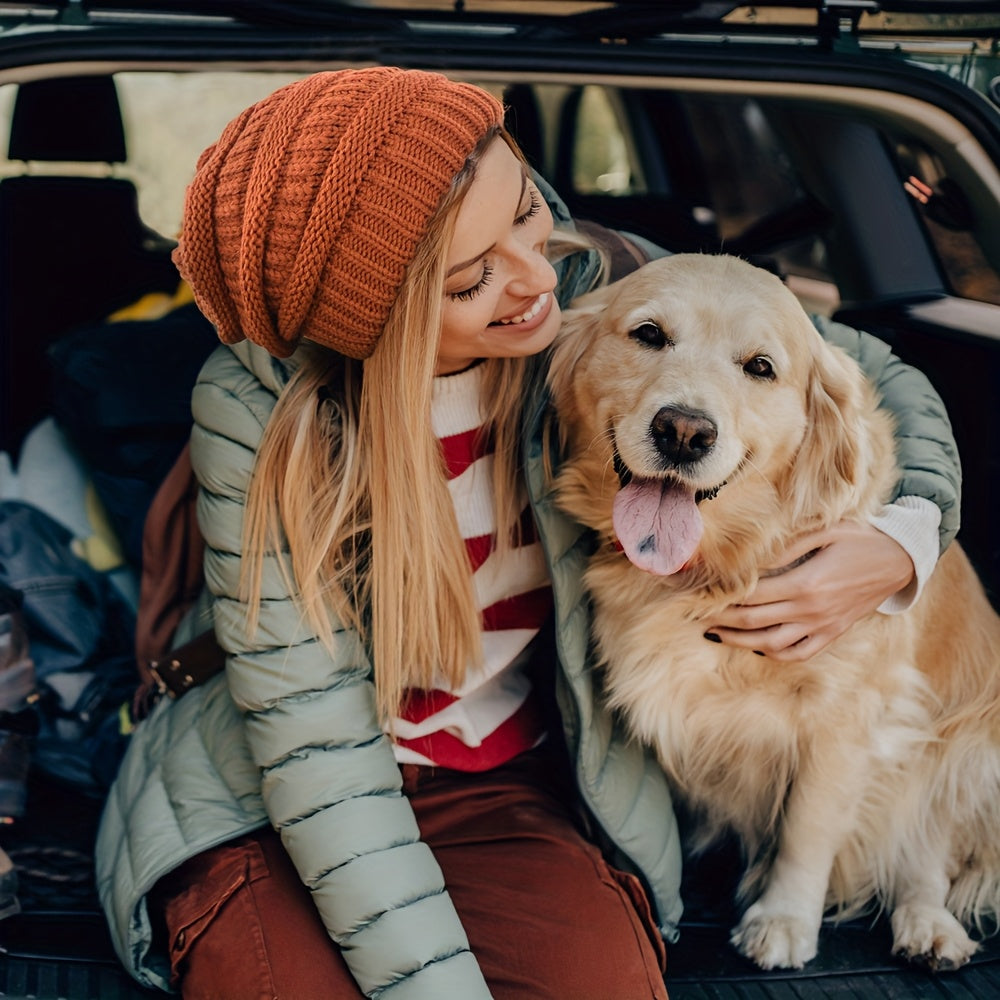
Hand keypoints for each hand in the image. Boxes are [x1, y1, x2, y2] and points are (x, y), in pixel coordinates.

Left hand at [706, 521, 914, 660]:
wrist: (900, 560)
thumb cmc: (860, 538)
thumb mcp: (824, 531)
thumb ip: (785, 546)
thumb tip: (750, 560)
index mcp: (806, 583)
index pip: (752, 595)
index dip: (723, 596)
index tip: (702, 593)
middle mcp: (812, 610)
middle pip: (754, 621)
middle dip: (721, 619)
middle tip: (696, 615)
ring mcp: (822, 627)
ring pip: (771, 644)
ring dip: (739, 641)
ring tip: (715, 633)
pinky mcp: (832, 634)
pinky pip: (798, 653)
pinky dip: (773, 652)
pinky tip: (756, 645)